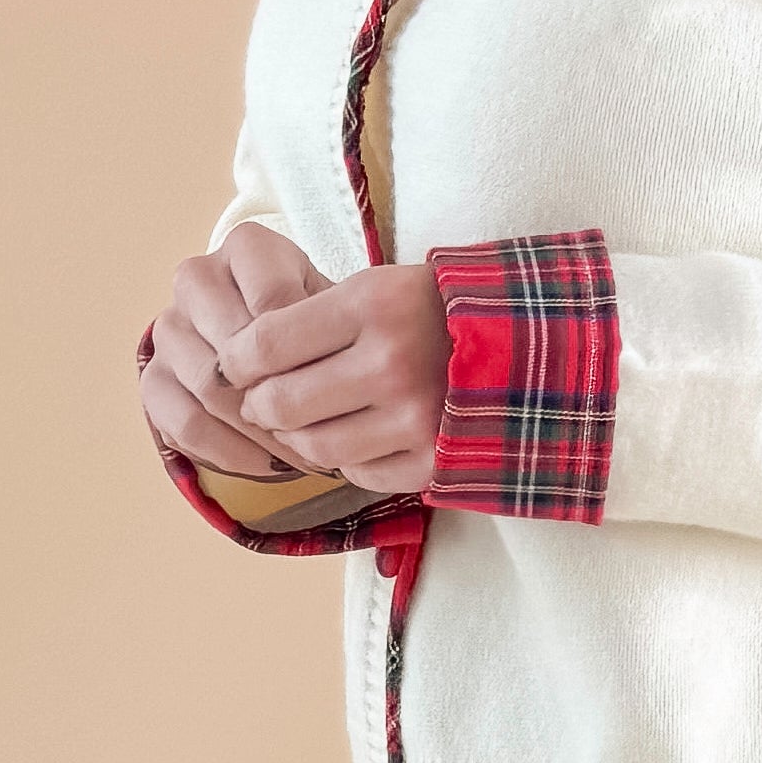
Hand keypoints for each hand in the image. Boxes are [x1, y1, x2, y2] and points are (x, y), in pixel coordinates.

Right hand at [142, 223, 329, 472]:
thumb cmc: (319, 329)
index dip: (309, 351)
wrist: (282, 348)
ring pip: (208, 385)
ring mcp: (168, 327)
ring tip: (304, 452)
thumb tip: (324, 383)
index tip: (342, 385)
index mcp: (247, 248)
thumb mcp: (338, 315)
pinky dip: (231, 451)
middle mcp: (197, 278)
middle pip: (234, 345)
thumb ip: (333, 332)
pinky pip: (185, 423)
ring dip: (259, 430)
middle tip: (324, 431)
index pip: (273, 301)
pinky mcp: (153, 377)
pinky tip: (269, 463)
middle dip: (282, 397)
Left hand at [223, 263, 450, 495]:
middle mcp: (393, 362)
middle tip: (261, 401)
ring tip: (302, 422)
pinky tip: (354, 437)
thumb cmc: (431, 311)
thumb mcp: (374, 288)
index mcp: (373, 305)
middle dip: (257, 406)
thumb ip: (306, 320)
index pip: (265, 343)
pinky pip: (357, 474)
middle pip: (280, 403)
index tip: (236, 366)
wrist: (525, 343)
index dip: (236, 361)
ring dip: (294, 439)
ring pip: (313, 447)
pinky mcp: (433, 459)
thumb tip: (236, 368)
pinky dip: (344, 461)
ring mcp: (416, 417)